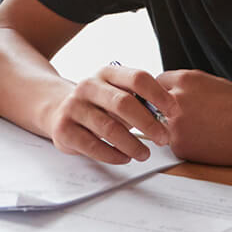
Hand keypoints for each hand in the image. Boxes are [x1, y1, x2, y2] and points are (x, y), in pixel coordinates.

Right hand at [45, 63, 174, 164]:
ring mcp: (73, 107)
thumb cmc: (98, 104)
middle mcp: (88, 86)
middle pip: (124, 103)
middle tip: (163, 138)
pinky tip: (124, 158)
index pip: (137, 78)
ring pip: (109, 128)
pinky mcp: (64, 129)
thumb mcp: (116, 93)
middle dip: (148, 123)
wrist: (57, 108)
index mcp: (106, 73)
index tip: (174, 112)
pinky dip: (113, 155)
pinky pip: (93, 146)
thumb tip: (168, 116)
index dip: (159, 95)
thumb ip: (139, 101)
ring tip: (145, 154)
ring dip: (132, 144)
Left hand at [156, 68, 231, 165]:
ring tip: (198, 128)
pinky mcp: (178, 145)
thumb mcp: (213, 83)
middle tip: (179, 115)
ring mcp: (174, 123)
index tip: (168, 98)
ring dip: (170, 126)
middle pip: (153, 101)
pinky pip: (172, 142)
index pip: (157, 81)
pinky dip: (183, 142)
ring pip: (160, 123)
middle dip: (161, 107)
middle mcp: (174, 99)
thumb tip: (174, 87)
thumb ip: (188, 84)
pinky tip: (203, 141)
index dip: (164, 91)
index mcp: (184, 80)